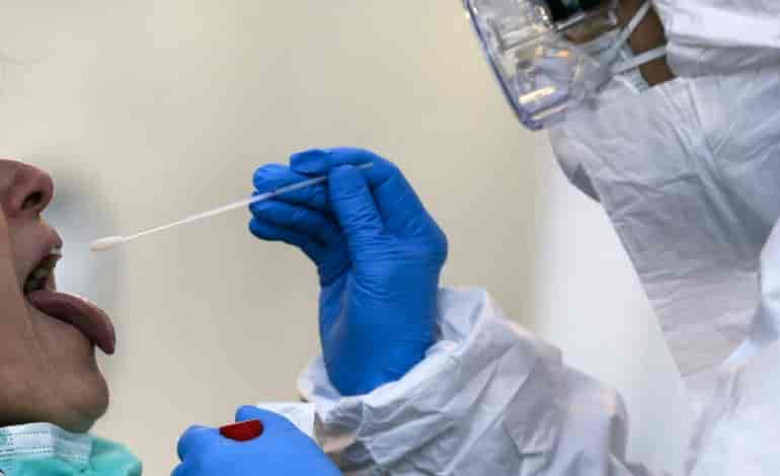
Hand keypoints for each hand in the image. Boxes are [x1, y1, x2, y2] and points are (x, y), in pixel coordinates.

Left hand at [173, 406, 339, 475]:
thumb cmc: (299, 473)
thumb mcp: (286, 435)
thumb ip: (260, 420)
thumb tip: (242, 414)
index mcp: (210, 455)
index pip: (191, 440)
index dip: (211, 439)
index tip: (229, 444)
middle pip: (189, 468)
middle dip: (208, 463)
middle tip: (240, 465)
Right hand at [249, 148, 447, 394]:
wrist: (375, 378)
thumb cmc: (390, 323)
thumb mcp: (379, 264)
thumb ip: (360, 214)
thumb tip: (342, 170)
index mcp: (411, 228)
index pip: (378, 178)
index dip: (341, 165)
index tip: (304, 164)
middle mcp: (387, 233)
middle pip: (343, 194)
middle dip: (304, 186)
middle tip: (263, 182)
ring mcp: (360, 249)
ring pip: (323, 214)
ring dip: (289, 206)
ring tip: (256, 206)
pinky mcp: (337, 266)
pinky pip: (311, 237)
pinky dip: (288, 229)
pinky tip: (263, 226)